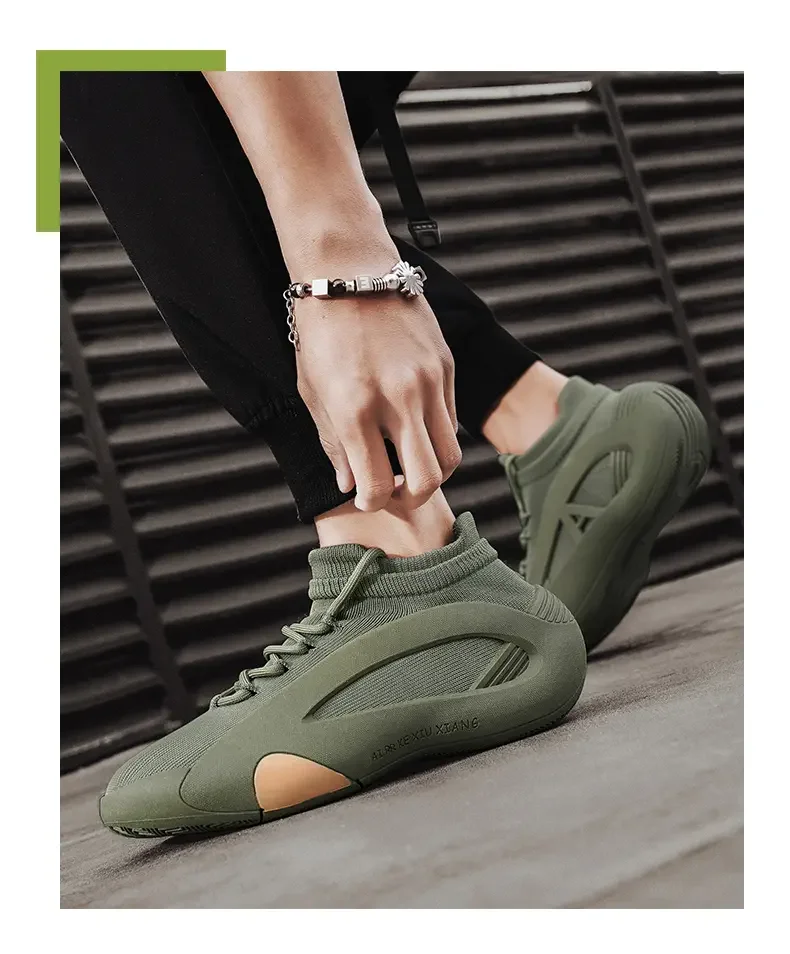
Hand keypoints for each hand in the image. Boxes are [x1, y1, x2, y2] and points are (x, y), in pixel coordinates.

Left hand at [294, 272, 460, 511]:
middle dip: (411, 499)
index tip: (367, 498)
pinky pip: (451, 419)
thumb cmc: (322, 333)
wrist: (348, 271)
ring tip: (409, 463)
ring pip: (450, 454)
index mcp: (355, 409)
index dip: (372, 503)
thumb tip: (351, 486)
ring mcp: (428, 382)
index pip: (377, 486)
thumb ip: (333, 444)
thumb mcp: (313, 392)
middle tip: (396, 493)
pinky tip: (413, 426)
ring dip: (432, 471)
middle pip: (428, 480)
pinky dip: (436, 435)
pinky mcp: (445, 366)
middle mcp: (398, 400)